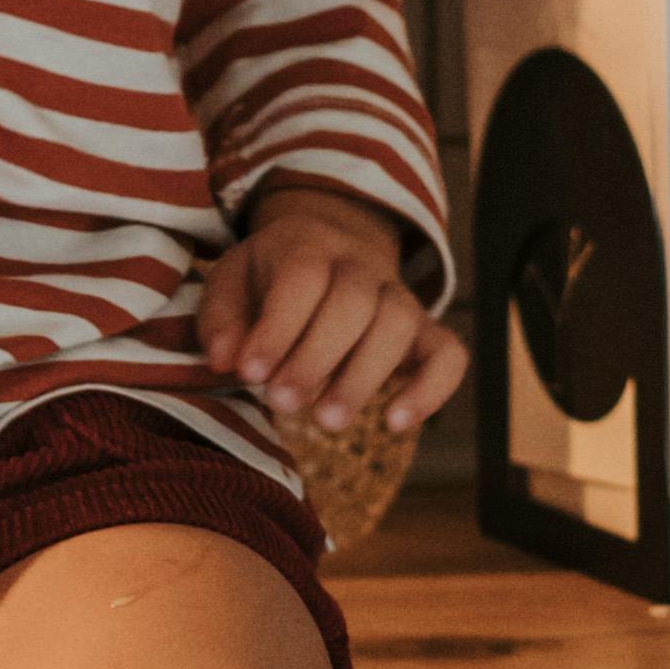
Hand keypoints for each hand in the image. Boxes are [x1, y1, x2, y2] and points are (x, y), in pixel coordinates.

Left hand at [200, 180, 465, 439]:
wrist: (329, 256)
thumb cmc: (269, 280)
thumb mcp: (231, 283)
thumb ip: (221, 319)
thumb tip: (225, 359)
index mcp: (308, 245)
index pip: (302, 279)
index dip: (278, 328)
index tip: (250, 375)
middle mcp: (361, 265)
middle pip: (354, 302)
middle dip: (317, 358)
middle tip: (282, 404)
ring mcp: (400, 297)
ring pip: (399, 325)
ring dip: (364, 378)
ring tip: (326, 422)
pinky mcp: (427, 334)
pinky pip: (449, 354)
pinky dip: (432, 389)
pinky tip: (395, 423)